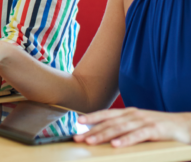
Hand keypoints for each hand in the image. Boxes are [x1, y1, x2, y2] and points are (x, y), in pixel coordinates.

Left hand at [74, 108, 190, 146]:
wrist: (187, 126)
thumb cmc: (162, 128)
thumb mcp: (141, 126)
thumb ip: (126, 129)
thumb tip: (109, 137)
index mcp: (129, 113)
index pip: (107, 114)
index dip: (92, 117)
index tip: (78, 122)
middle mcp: (134, 115)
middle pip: (109, 122)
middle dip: (92, 130)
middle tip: (78, 137)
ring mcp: (145, 121)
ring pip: (120, 128)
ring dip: (104, 135)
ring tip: (91, 141)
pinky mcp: (156, 130)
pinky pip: (138, 136)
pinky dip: (126, 140)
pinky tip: (116, 145)